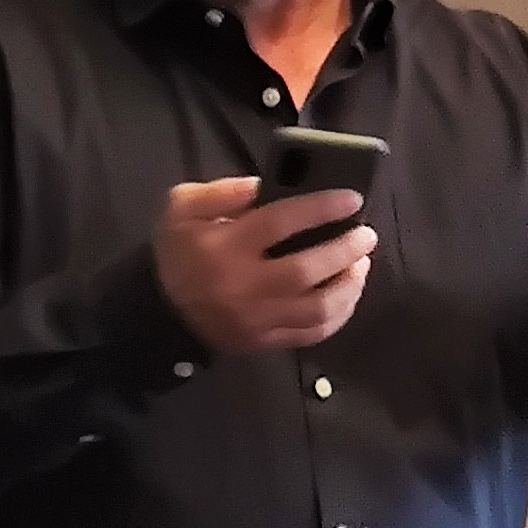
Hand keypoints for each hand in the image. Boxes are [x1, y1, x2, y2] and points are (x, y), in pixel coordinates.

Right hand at [154, 177, 377, 353]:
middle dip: (344, 251)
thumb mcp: (183, 207)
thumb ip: (222, 192)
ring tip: (362, 265)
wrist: (160, 310)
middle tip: (366, 235)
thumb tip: (264, 186)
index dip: (321, 209)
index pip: (281, 223)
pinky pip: (311, 334)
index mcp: (226, 247)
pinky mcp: (265, 341)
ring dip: (349, 286)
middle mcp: (245, 286)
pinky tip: (349, 296)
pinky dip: (338, 316)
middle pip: (306, 270)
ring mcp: (258, 319)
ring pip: (317, 309)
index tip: (352, 199)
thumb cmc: (177, 252)